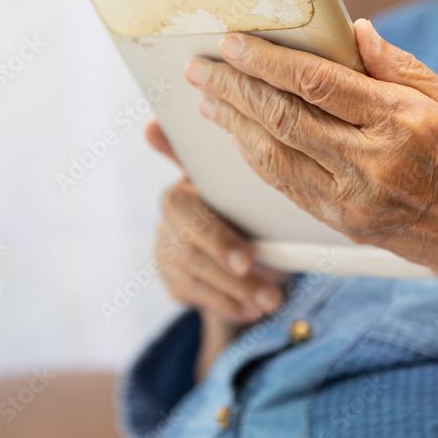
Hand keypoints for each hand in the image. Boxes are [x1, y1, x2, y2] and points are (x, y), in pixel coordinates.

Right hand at [146, 120, 288, 324]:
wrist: (251, 258)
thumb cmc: (251, 210)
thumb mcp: (250, 186)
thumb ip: (237, 162)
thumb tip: (200, 127)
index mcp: (188, 184)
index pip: (183, 202)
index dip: (212, 230)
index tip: (244, 257)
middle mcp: (170, 214)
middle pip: (186, 235)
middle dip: (222, 253)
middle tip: (253, 269)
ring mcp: (166, 247)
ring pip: (191, 268)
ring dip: (234, 287)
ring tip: (270, 300)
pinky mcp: (172, 278)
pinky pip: (192, 292)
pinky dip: (226, 303)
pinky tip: (251, 309)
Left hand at [182, 19, 437, 284]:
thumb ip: (400, 68)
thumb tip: (354, 31)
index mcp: (402, 120)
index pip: (316, 83)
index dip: (266, 61)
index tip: (232, 44)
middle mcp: (373, 161)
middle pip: (284, 118)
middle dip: (234, 89)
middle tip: (201, 68)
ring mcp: (354, 199)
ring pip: (275, 156)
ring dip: (234, 126)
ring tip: (206, 100)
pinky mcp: (345, 223)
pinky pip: (287, 187)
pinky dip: (257, 160)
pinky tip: (238, 140)